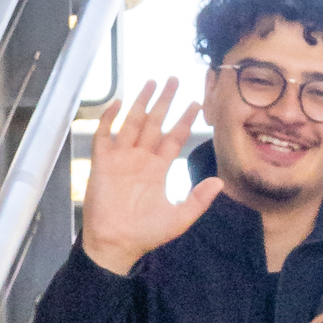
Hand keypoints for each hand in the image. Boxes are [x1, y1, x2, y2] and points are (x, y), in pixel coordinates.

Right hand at [78, 76, 213, 273]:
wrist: (116, 243)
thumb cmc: (145, 234)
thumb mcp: (178, 218)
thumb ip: (198, 200)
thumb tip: (219, 182)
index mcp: (158, 169)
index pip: (174, 137)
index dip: (184, 120)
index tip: (195, 103)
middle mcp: (141, 158)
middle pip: (155, 122)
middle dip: (165, 101)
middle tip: (174, 79)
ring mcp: (121, 157)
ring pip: (133, 122)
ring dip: (142, 101)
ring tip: (152, 82)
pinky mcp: (102, 161)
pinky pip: (104, 134)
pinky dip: (109, 118)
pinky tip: (119, 103)